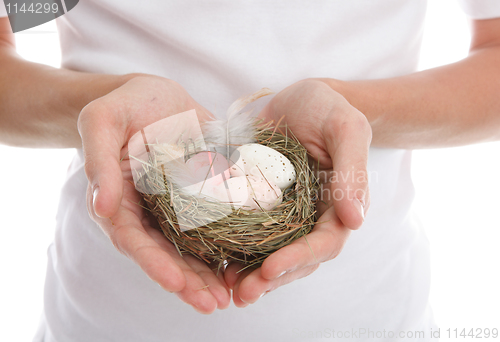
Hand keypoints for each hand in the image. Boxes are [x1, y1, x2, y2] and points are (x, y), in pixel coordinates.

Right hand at [78, 75, 229, 313]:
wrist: (153, 95)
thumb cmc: (121, 105)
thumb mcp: (102, 122)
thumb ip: (99, 161)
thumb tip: (101, 207)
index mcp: (119, 200)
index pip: (133, 240)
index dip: (153, 263)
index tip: (176, 283)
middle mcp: (147, 211)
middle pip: (165, 253)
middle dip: (187, 281)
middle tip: (213, 304)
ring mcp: (175, 205)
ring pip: (191, 246)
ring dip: (209, 273)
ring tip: (231, 296)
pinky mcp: (200, 194)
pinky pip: (214, 222)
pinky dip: (227, 243)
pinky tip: (245, 260)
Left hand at [225, 79, 371, 305]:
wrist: (300, 99)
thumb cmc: (328, 108)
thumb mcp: (345, 128)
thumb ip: (353, 171)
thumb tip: (356, 221)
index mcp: (338, 205)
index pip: (324, 242)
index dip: (299, 258)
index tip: (271, 269)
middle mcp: (311, 216)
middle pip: (296, 258)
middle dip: (271, 279)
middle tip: (244, 295)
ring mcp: (284, 213)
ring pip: (271, 252)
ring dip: (251, 275)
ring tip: (226, 289)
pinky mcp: (259, 204)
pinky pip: (248, 232)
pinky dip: (234, 250)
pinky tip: (215, 262)